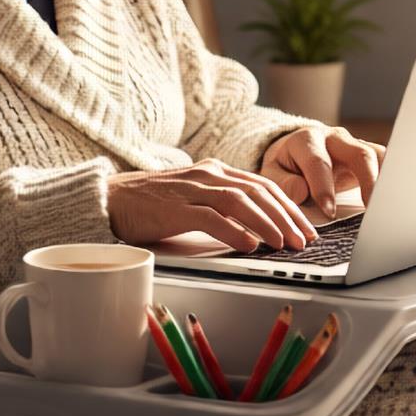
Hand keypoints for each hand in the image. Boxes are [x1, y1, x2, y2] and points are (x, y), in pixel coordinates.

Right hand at [107, 159, 319, 253]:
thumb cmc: (152, 204)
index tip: (306, 227)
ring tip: (284, 243)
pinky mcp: (175, 208)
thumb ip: (222, 206)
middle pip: (258, 192)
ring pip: (240, 202)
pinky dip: (234, 231)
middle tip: (304, 240)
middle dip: (286, 217)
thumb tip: (256, 228)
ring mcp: (192, 189)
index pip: (263, 186)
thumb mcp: (195, 198)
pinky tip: (250, 244)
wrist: (110, 200)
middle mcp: (208, 175)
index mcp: (216, 171)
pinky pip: (211, 217)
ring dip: (267, 223)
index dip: (288, 206)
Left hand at [259, 125, 384, 217]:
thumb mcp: (272, 174)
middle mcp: (335, 138)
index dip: (324, 188)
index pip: (319, 162)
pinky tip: (395, 201)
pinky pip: (387, 164)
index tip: (328, 212)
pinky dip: (392, 181)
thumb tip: (300, 192)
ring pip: (379, 157)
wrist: (295, 152)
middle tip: (371, 209)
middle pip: (359, 154)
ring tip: (390, 206)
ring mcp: (355, 145)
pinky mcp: (368, 155)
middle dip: (368, 181)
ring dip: (386, 181)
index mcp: (307, 140)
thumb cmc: (285, 167)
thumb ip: (283, 183)